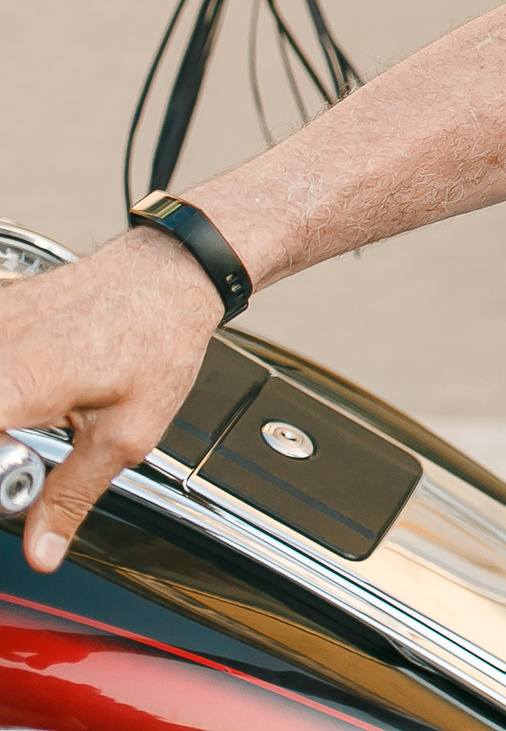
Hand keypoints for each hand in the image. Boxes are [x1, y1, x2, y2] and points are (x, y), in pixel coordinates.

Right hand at [0, 230, 225, 569]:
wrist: (172, 271)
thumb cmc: (159, 340)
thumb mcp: (126, 434)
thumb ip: (70, 496)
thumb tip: (41, 551)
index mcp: (13, 384)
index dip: (0, 471)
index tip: (15, 481)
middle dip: (3, 449)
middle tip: (28, 456)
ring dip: (7, 419)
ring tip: (31, 427)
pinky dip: (7, 388)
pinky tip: (37, 395)